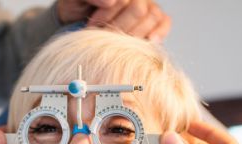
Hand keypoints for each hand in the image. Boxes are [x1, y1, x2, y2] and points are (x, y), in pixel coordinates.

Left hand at [57, 0, 171, 41]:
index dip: (107, 16)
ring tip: (116, 41)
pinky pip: (164, 22)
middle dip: (119, 27)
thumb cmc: (77, 8)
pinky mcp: (154, 19)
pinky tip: (148, 40)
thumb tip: (110, 2)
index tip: (91, 26)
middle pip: (139, 10)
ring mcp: (147, 5)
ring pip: (152, 16)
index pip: (122, 1)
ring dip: (133, 33)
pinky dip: (158, 32)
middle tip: (103, 36)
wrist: (77, 20)